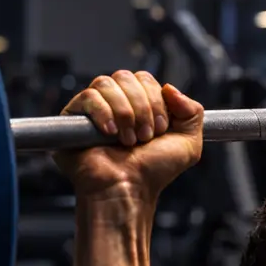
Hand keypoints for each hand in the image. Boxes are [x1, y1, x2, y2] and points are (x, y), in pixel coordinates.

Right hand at [53, 70, 203, 201]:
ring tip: (128, 140)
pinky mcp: (73, 117)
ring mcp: (94, 109)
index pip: (145, 79)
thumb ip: (192, 112)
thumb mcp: (188, 143)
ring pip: (106, 83)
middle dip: (141, 107)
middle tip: (145, 136)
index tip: (160, 129)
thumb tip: (170, 87)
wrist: (129, 189)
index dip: (156, 100)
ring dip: (125, 112)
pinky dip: (103, 113)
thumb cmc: (154, 172)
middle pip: (126, 76)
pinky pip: (88, 97)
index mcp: (140, 105)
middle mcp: (117, 103)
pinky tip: (110, 134)